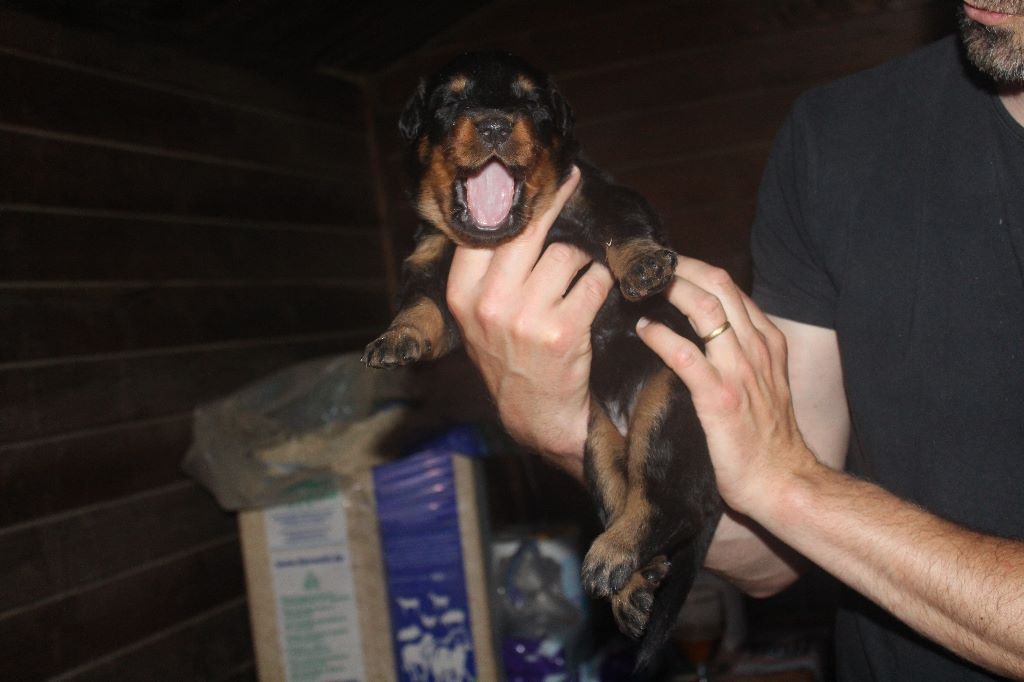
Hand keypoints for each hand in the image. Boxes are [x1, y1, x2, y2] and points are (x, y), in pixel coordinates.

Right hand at [446, 167, 613, 476]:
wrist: (536, 417)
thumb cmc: (511, 357)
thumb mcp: (479, 316)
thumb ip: (487, 270)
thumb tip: (508, 206)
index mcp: (461, 293)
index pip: (484, 228)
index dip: (511, 197)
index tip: (533, 171)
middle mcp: (488, 303)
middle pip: (527, 231)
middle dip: (555, 200)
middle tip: (572, 178)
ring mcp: (525, 318)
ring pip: (567, 255)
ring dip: (581, 262)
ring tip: (577, 280)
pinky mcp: (563, 331)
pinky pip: (593, 282)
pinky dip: (600, 284)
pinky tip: (594, 299)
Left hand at [635, 257, 816, 515]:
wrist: (783, 482)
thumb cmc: (766, 438)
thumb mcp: (764, 382)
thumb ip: (741, 352)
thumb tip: (703, 329)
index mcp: (767, 340)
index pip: (729, 287)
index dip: (693, 268)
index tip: (662, 264)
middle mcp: (756, 347)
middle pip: (717, 285)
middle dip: (678, 266)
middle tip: (644, 263)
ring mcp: (740, 371)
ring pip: (704, 309)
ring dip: (668, 290)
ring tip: (639, 285)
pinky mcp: (720, 398)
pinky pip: (685, 356)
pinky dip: (661, 337)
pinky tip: (642, 330)